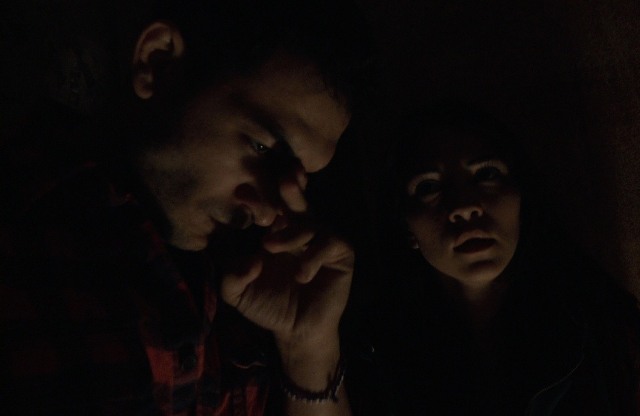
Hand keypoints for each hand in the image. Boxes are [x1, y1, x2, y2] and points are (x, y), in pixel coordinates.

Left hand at [220, 166, 353, 345]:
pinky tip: (302, 275)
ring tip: (270, 246)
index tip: (241, 192)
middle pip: (295, 200)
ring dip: (290, 233)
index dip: (257, 198)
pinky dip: (313, 256)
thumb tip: (251, 259)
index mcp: (274, 231)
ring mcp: (321, 238)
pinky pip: (329, 243)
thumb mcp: (238, 293)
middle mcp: (299, 229)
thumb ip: (232, 276)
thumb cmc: (268, 307)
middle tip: (283, 180)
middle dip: (290, 188)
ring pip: (309, 223)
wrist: (296, 331)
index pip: (268, 207)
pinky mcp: (340, 252)